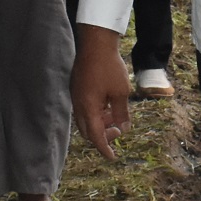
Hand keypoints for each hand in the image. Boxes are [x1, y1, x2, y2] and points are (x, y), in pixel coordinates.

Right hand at [71, 26, 133, 157]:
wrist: (96, 43)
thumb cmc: (109, 67)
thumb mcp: (121, 92)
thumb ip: (121, 113)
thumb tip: (123, 129)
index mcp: (89, 108)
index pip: (95, 136)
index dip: (104, 148)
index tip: (112, 157)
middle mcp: (79, 105)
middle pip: (88, 131)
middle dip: (102, 136)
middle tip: (117, 132)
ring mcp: (76, 96)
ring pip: (86, 119)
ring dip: (100, 123)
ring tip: (115, 116)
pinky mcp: (77, 88)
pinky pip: (84, 108)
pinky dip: (96, 113)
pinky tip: (107, 105)